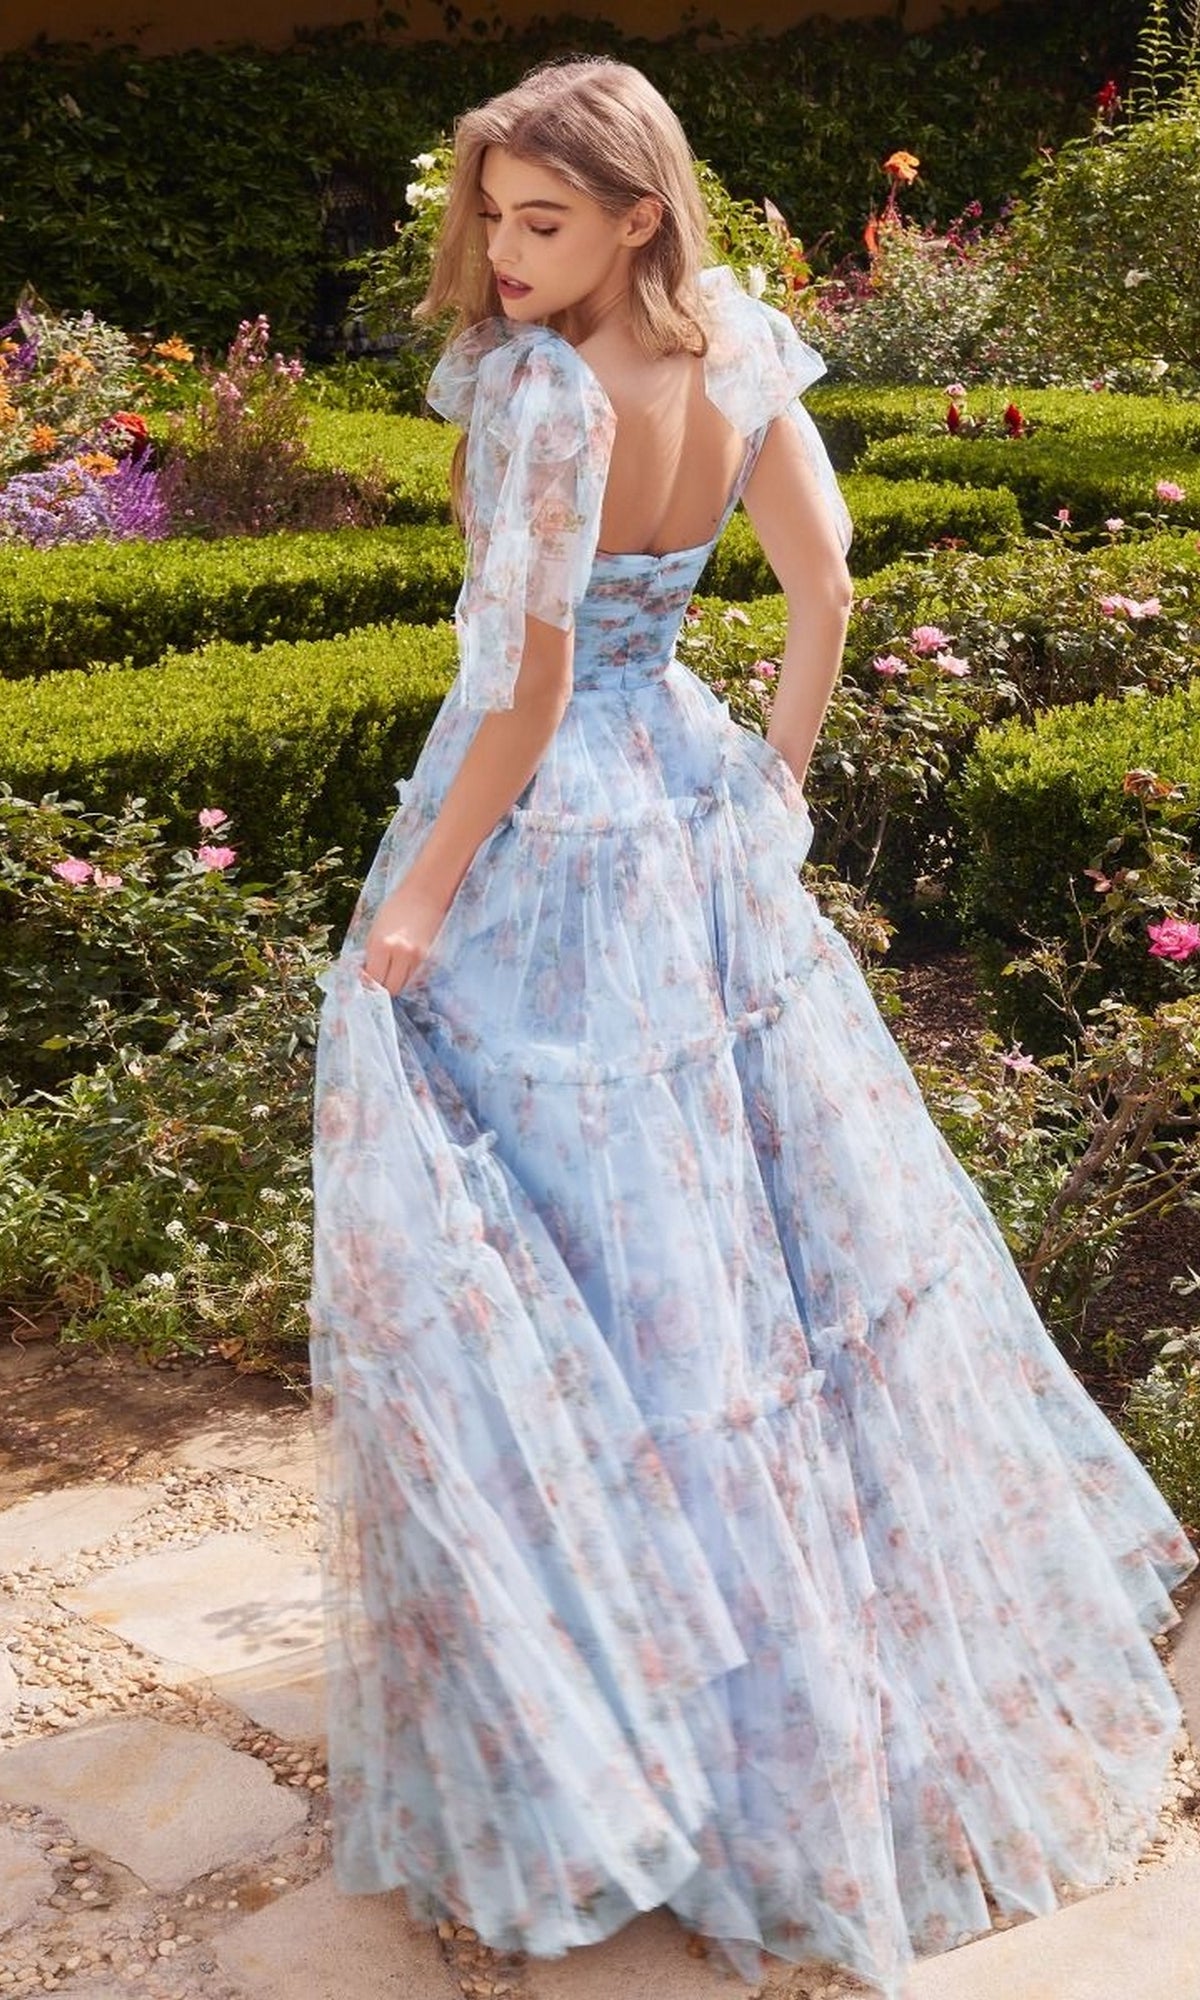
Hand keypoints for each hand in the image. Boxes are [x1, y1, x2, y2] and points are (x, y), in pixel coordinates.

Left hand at [362, 876, 450, 995]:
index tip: (366, 982)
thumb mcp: (374, 932)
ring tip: (391, 972)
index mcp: (381, 945)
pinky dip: (408, 978)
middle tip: (379, 979)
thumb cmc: (394, 909)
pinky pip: (415, 979)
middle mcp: (400, 954)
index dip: (368, 985)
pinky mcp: (429, 959)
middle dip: (382, 988)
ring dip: (396, 983)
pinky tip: (403, 967)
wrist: (424, 894)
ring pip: (404, 986)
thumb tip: (366, 980)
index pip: (373, 980)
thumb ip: (370, 957)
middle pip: (390, 988)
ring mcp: (417, 958)